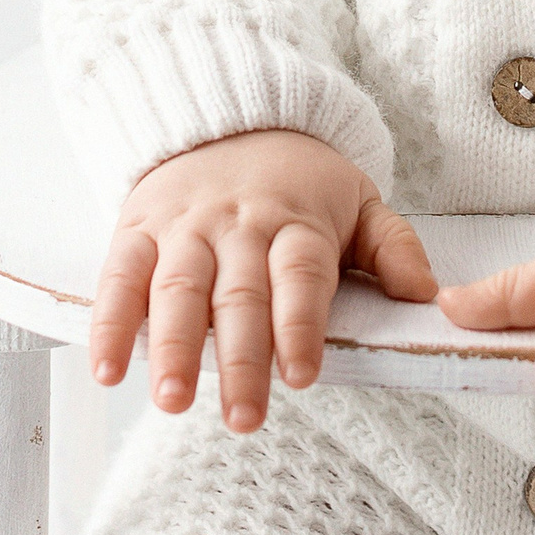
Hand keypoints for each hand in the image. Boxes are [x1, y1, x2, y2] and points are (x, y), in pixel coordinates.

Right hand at [90, 130, 435, 432]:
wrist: (229, 117)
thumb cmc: (299, 180)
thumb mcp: (358, 199)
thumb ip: (393, 246)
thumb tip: (425, 295)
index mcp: (297, 221)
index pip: (301, 275)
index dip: (300, 324)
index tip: (302, 375)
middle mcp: (239, 224)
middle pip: (239, 294)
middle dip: (241, 359)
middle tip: (244, 418)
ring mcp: (185, 227)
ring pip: (178, 289)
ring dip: (174, 348)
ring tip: (174, 400)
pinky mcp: (138, 229)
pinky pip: (120, 276)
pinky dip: (111, 322)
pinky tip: (109, 368)